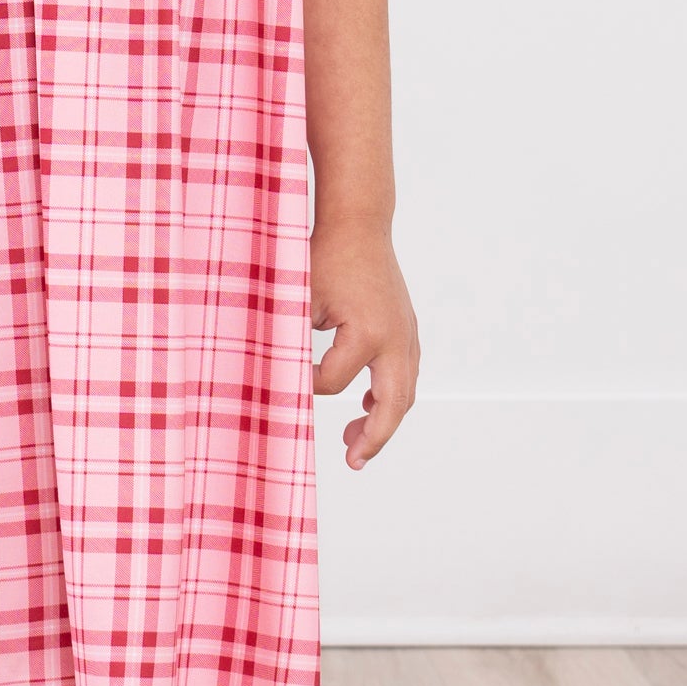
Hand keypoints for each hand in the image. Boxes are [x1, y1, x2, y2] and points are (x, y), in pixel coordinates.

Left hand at [309, 217, 419, 470]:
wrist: (359, 224)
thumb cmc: (327, 257)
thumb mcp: (302, 298)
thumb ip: (295, 342)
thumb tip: (279, 382)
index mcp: (367, 335)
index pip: (333, 383)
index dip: (306, 387)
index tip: (285, 384)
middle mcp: (396, 340)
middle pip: (393, 406)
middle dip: (374, 438)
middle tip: (352, 461)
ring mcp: (407, 334)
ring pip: (404, 392)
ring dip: (384, 419)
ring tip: (357, 439)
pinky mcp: (407, 328)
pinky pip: (405, 372)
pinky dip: (391, 394)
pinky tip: (368, 404)